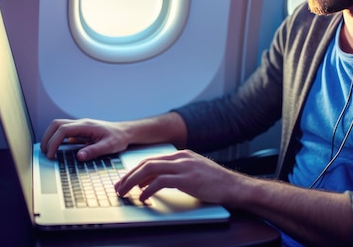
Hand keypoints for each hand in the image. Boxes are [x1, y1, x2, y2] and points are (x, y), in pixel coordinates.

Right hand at [40, 118, 130, 159]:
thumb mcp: (109, 146)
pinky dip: (57, 139)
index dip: (54, 142)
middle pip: (56, 124)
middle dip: (47, 137)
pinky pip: (64, 132)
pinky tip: (57, 149)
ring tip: (48, 151)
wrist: (125, 132)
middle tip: (45, 152)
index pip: (63, 130)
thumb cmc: (118, 138)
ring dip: (50, 137)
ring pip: (59, 126)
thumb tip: (79, 156)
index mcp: (86, 126)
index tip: (51, 155)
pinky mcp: (80, 131)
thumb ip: (94, 151)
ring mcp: (80, 126)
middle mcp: (81, 123)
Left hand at [114, 149, 245, 205]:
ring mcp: (183, 167)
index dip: (135, 170)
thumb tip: (152, 182)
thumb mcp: (194, 172)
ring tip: (125, 192)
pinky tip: (144, 197)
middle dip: (129, 175)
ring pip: (150, 170)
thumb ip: (175, 173)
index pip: (151, 159)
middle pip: (146, 163)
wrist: (233, 186)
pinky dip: (148, 190)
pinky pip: (160, 182)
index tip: (125, 180)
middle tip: (119, 187)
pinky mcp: (186, 179)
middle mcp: (180, 158)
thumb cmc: (215, 183)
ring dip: (133, 182)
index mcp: (181, 155)